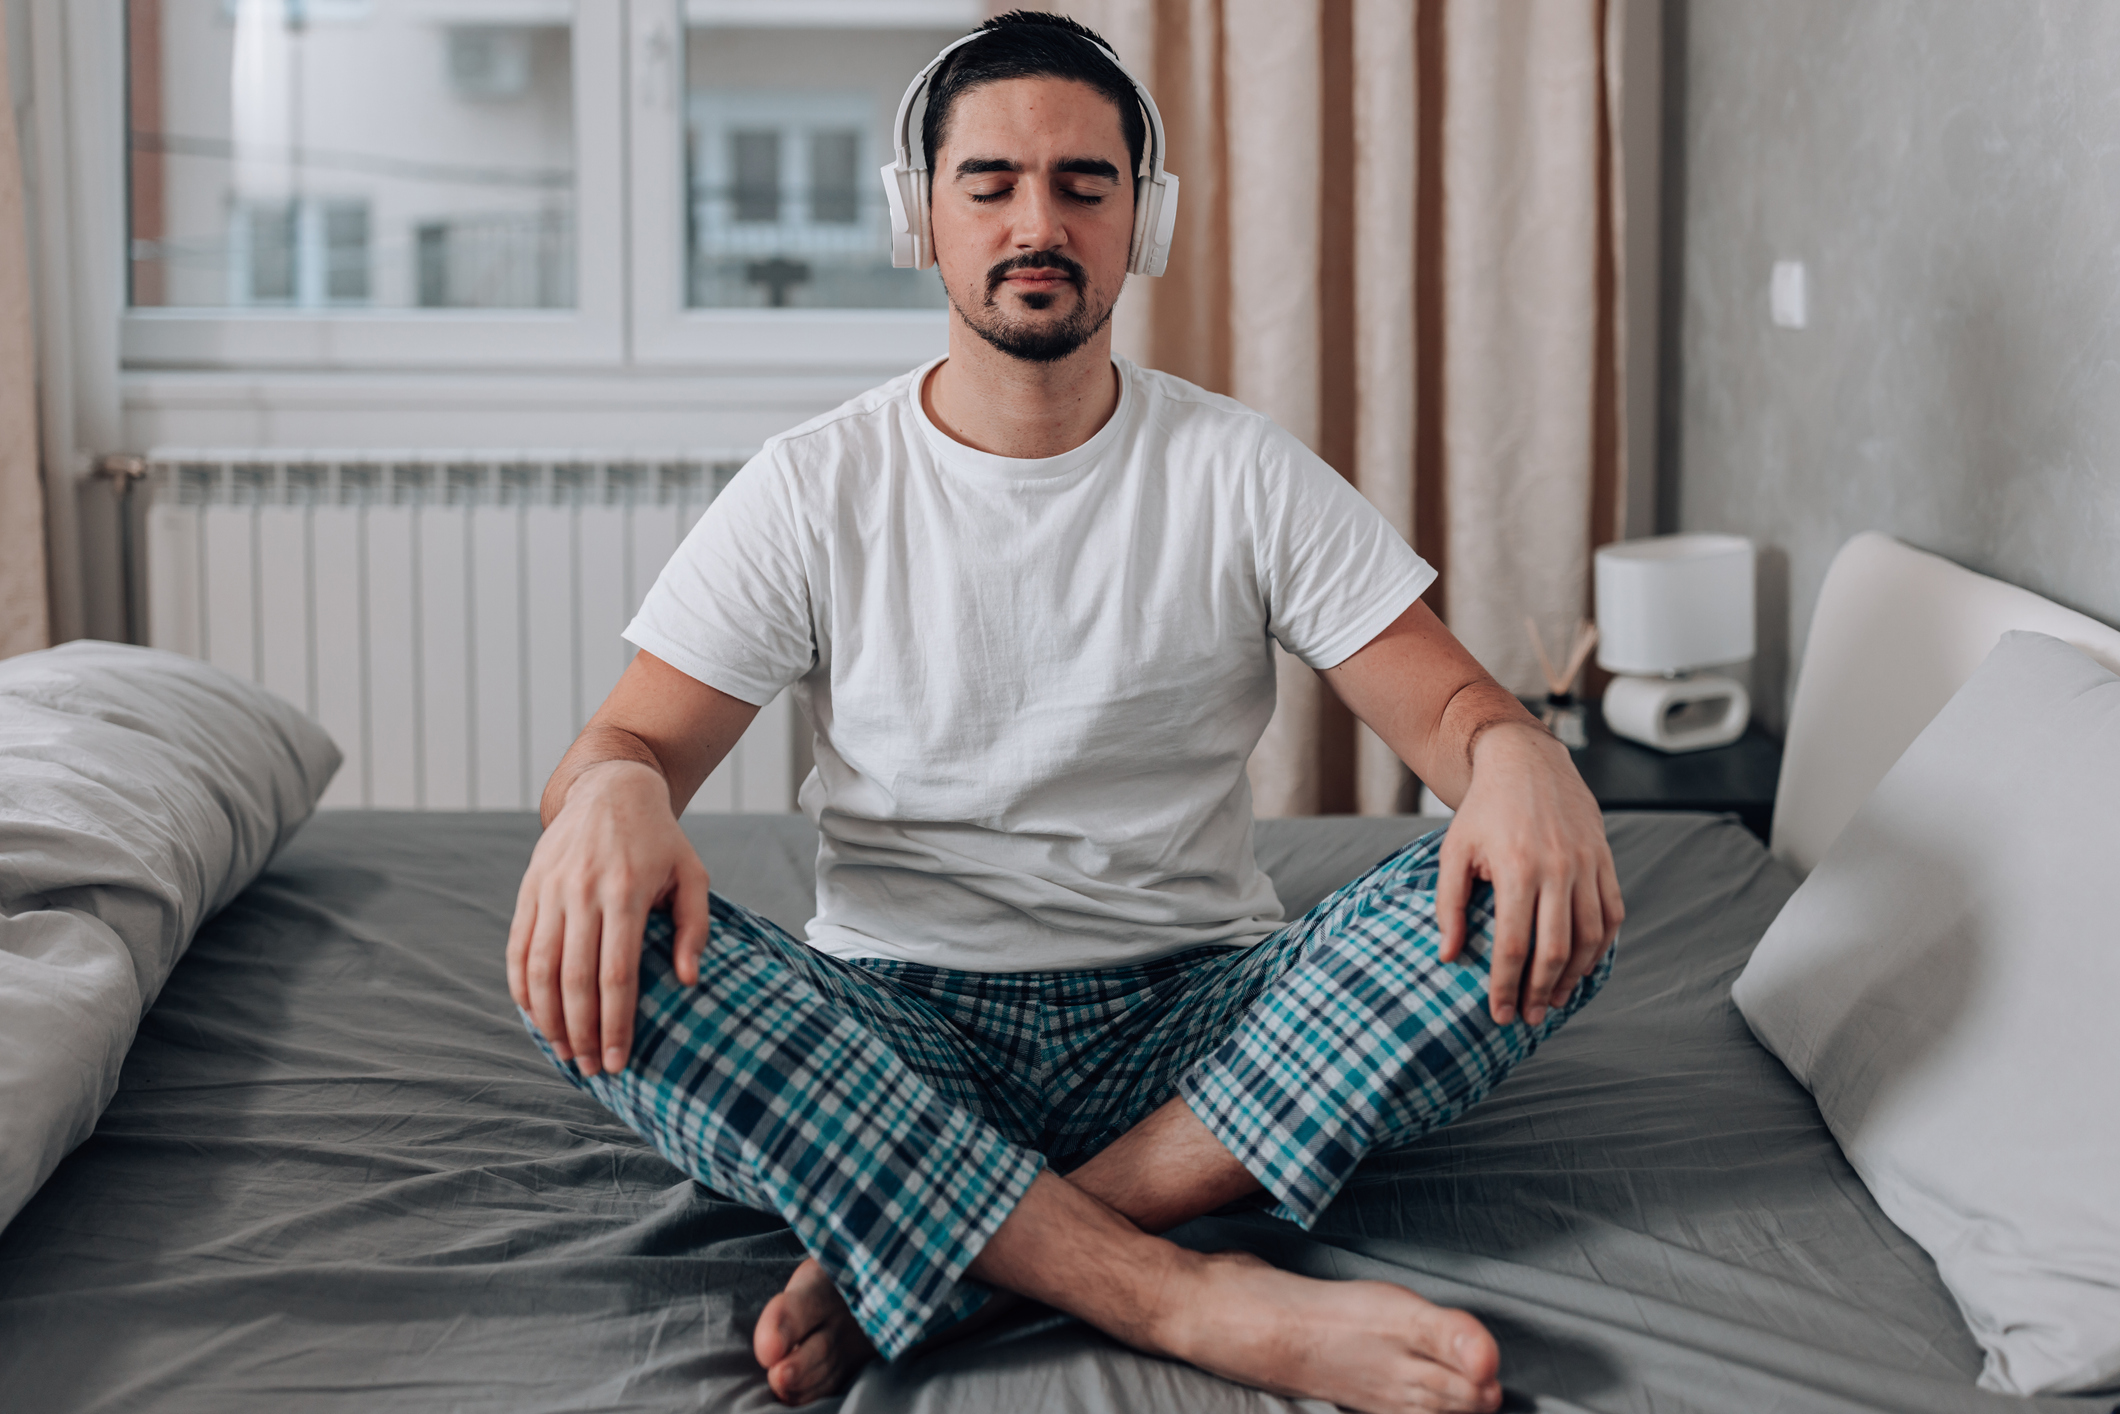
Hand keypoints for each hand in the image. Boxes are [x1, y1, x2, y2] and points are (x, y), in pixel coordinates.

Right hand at [506, 760, 711, 1075]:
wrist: (611, 788)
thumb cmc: (660, 839)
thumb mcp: (693, 874)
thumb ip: (694, 927)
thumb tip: (689, 982)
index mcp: (625, 893)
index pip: (617, 975)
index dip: (616, 1024)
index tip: (618, 1062)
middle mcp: (582, 893)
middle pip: (574, 980)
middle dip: (582, 1032)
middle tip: (591, 1069)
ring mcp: (550, 891)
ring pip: (539, 968)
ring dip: (548, 1018)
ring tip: (564, 1052)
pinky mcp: (529, 889)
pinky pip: (518, 946)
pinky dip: (521, 986)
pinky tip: (534, 1016)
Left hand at [1436, 722, 1622, 1025]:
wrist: (1527, 763)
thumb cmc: (1483, 811)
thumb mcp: (1453, 851)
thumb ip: (1449, 904)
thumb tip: (1446, 955)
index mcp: (1516, 867)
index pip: (1514, 945)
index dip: (1507, 985)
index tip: (1499, 1013)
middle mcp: (1557, 868)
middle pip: (1555, 949)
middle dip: (1540, 991)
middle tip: (1528, 1017)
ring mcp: (1587, 864)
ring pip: (1589, 938)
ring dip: (1573, 977)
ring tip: (1554, 999)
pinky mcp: (1604, 861)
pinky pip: (1611, 915)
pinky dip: (1601, 948)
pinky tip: (1582, 968)